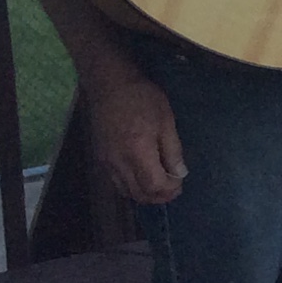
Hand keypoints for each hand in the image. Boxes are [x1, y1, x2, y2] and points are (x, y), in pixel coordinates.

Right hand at [88, 72, 186, 204]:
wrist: (110, 86)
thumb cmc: (142, 98)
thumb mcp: (166, 120)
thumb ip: (173, 150)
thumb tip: (180, 174)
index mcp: (137, 151)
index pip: (154, 184)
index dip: (169, 190)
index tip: (180, 183)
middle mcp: (119, 162)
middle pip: (139, 194)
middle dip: (159, 196)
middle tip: (174, 189)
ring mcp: (106, 162)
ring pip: (126, 192)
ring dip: (145, 195)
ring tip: (161, 186)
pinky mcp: (101, 159)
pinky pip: (116, 183)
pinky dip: (132, 187)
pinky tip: (142, 178)